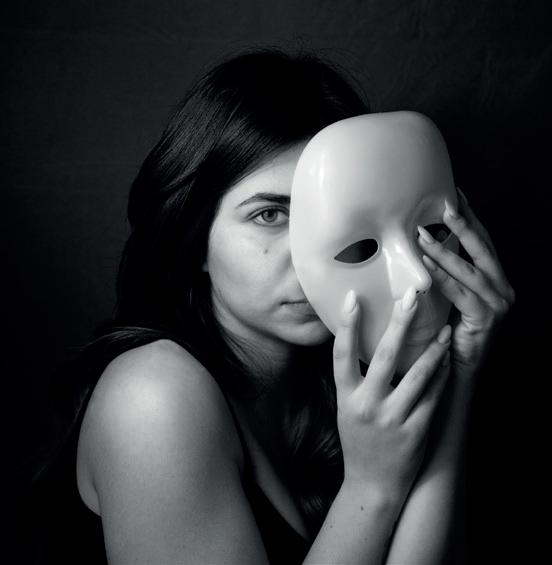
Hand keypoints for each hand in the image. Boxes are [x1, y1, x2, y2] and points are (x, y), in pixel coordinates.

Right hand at [333, 288, 450, 499]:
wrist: (373, 485)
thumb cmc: (358, 440)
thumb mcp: (347, 408)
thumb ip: (355, 379)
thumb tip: (367, 341)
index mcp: (346, 396)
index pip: (342, 353)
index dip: (347, 324)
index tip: (353, 296)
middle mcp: (367, 405)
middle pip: (384, 356)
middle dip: (400, 323)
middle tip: (411, 296)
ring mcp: (393, 418)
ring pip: (418, 375)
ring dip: (433, 349)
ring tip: (445, 329)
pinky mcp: (416, 430)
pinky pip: (433, 396)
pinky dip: (441, 375)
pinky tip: (447, 360)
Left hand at [417, 188, 514, 390]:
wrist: (459, 366)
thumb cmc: (451, 329)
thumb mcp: (452, 295)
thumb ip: (448, 273)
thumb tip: (424, 243)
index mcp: (495, 279)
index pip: (483, 242)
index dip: (470, 219)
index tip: (456, 195)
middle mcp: (502, 288)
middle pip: (482, 249)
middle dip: (464, 225)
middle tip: (445, 205)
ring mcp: (498, 303)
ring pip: (470, 269)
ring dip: (445, 250)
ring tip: (423, 234)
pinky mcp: (486, 318)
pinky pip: (461, 293)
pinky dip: (443, 277)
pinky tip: (427, 264)